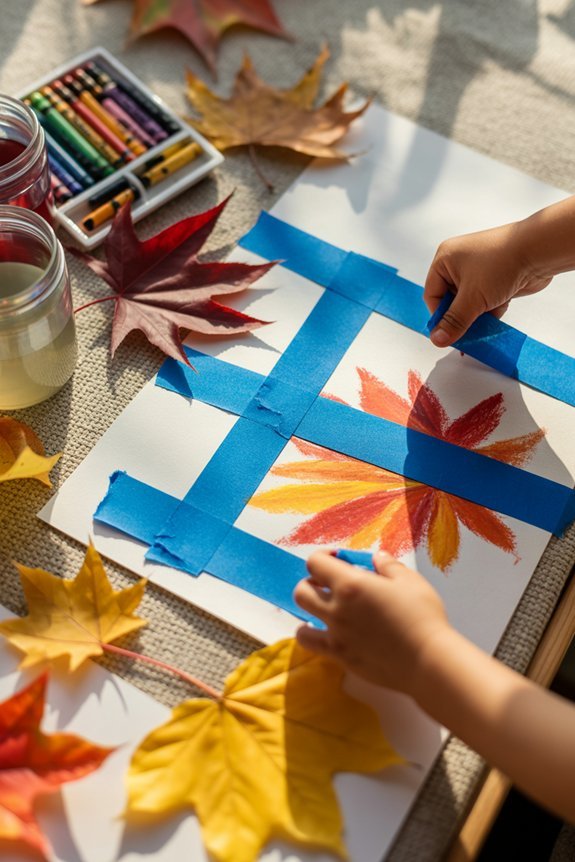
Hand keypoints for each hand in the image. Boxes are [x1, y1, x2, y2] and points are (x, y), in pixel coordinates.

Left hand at [294, 550, 449, 695]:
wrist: (427, 660)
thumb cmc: (422, 617)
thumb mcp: (409, 580)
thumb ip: (388, 565)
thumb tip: (377, 558)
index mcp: (350, 585)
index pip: (315, 563)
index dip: (323, 556)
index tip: (337, 558)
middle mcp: (336, 610)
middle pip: (301, 591)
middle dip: (312, 583)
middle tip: (330, 584)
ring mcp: (336, 636)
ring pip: (301, 623)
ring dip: (309, 614)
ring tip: (327, 611)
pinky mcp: (341, 658)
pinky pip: (313, 646)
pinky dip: (315, 637)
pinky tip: (330, 633)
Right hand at [425, 221, 551, 346]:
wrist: (539, 251)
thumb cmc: (501, 264)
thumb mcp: (472, 297)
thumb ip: (454, 321)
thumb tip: (437, 340)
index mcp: (445, 259)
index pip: (432, 295)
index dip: (439, 316)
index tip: (447, 334)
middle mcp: (459, 264)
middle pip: (451, 301)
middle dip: (460, 319)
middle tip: (465, 336)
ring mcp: (478, 271)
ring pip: (469, 304)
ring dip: (476, 318)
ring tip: (483, 328)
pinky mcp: (494, 279)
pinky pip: (484, 302)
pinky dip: (490, 312)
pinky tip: (497, 316)